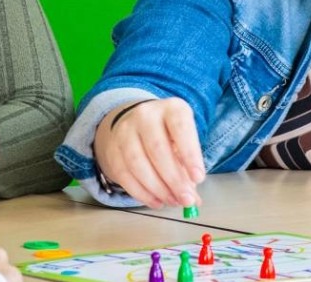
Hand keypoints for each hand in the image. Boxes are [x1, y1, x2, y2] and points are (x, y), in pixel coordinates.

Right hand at [91, 97, 205, 208]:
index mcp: (172, 109)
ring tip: (172, 201)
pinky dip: (141, 193)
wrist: (136, 124)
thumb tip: (193, 200)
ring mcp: (125, 131)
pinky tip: (156, 201)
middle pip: (158, 149)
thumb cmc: (168, 135)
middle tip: (186, 199)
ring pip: (138, 164)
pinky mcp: (112, 149)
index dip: (190, 154)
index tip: (198, 178)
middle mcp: (146, 115)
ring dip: (157, 188)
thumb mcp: (184, 143)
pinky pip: (124, 175)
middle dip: (174, 179)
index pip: (180, 128)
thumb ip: (190, 170)